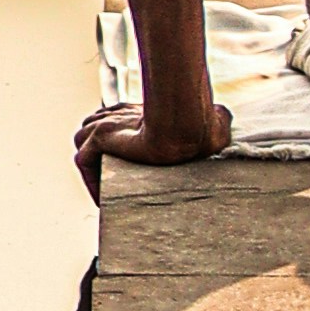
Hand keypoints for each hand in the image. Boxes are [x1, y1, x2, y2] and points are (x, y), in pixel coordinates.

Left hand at [77, 102, 236, 196]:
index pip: (117, 123)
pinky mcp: (99, 137)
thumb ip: (217, 116)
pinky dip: (90, 180)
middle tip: (114, 185)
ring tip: (108, 194)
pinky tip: (104, 200)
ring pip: (86, 148)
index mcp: (139, 110)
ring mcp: (107, 124)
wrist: (188, 127)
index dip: (119, 145)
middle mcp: (118, 114)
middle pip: (95, 134)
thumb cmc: (201, 122)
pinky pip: (84, 162)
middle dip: (101, 158)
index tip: (128, 167)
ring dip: (94, 170)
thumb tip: (225, 118)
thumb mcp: (214, 117)